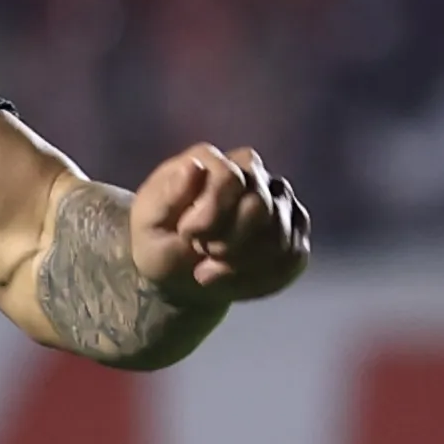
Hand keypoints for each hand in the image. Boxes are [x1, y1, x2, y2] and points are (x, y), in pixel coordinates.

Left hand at [129, 145, 311, 306]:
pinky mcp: (295, 232)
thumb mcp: (148, 222)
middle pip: (260, 208)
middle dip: (228, 242)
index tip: (188, 234)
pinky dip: (259, 279)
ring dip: (241, 264)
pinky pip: (293, 258)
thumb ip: (168, 195)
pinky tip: (233, 282)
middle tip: (202, 252)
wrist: (177, 274)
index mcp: (213, 161)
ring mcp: (280, 201)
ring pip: (280, 237)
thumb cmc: (159, 242)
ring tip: (211, 269)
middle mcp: (254, 173)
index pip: (231, 178)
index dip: (211, 214)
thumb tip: (194, 166)